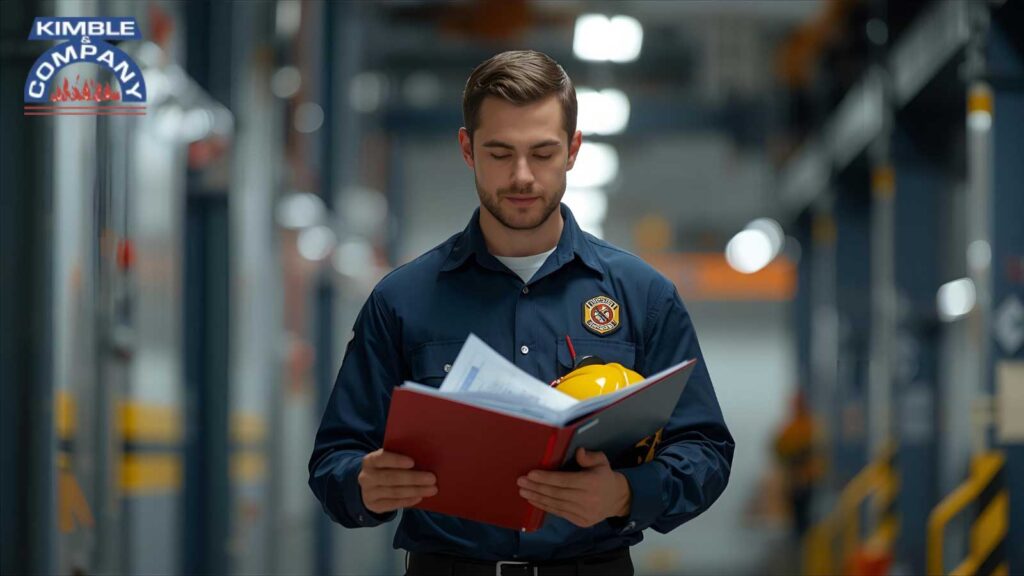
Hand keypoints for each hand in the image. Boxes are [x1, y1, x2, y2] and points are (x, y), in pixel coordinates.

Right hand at [358, 449, 436, 514]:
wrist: (370, 486)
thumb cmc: (386, 468)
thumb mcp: (387, 460)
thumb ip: (400, 456)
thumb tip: (424, 457)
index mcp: (370, 461)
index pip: (381, 458)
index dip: (396, 460)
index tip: (412, 462)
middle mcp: (366, 477)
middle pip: (391, 478)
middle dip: (413, 478)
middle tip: (432, 478)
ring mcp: (369, 493)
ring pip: (394, 492)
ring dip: (415, 491)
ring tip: (432, 489)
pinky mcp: (374, 506)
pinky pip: (393, 504)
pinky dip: (408, 501)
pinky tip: (420, 497)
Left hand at [517, 447, 631, 527]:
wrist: (617, 499)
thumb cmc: (604, 476)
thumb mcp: (601, 461)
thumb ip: (589, 457)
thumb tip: (578, 452)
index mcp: (591, 482)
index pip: (564, 480)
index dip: (546, 478)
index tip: (530, 474)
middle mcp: (587, 499)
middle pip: (556, 493)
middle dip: (536, 488)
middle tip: (520, 482)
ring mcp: (584, 512)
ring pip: (556, 505)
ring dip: (537, 498)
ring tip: (523, 492)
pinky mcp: (580, 521)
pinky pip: (559, 513)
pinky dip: (545, 507)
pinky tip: (535, 501)